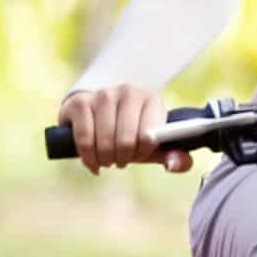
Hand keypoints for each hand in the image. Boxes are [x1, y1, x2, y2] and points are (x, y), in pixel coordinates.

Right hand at [59, 81, 178, 171]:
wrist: (97, 113)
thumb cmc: (130, 132)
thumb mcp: (152, 145)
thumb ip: (172, 156)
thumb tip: (177, 164)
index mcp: (151, 99)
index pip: (149, 135)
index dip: (143, 152)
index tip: (140, 153)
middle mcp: (127, 92)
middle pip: (126, 140)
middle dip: (123, 158)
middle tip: (121, 160)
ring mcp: (102, 95)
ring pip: (105, 140)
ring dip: (105, 159)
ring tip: (107, 160)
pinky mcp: (80, 102)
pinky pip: (84, 138)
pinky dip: (88, 156)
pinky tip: (92, 160)